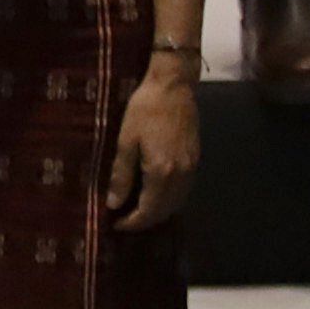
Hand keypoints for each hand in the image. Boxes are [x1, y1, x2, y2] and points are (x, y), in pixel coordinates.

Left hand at [106, 55, 202, 231]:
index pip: (148, 211)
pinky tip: (154, 193)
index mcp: (162, 172)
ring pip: (177, 202)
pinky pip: (183, 189)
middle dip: (145, 221)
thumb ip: (121, 175)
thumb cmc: (144, 109)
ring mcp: (192, 167)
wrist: (173, 85)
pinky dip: (169, 198)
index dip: (132, 222)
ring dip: (158, 211)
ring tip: (136, 209)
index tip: (114, 223)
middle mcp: (181, 175)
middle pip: (165, 211)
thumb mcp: (126, 141)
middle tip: (123, 220)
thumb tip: (114, 204)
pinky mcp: (195, 158)